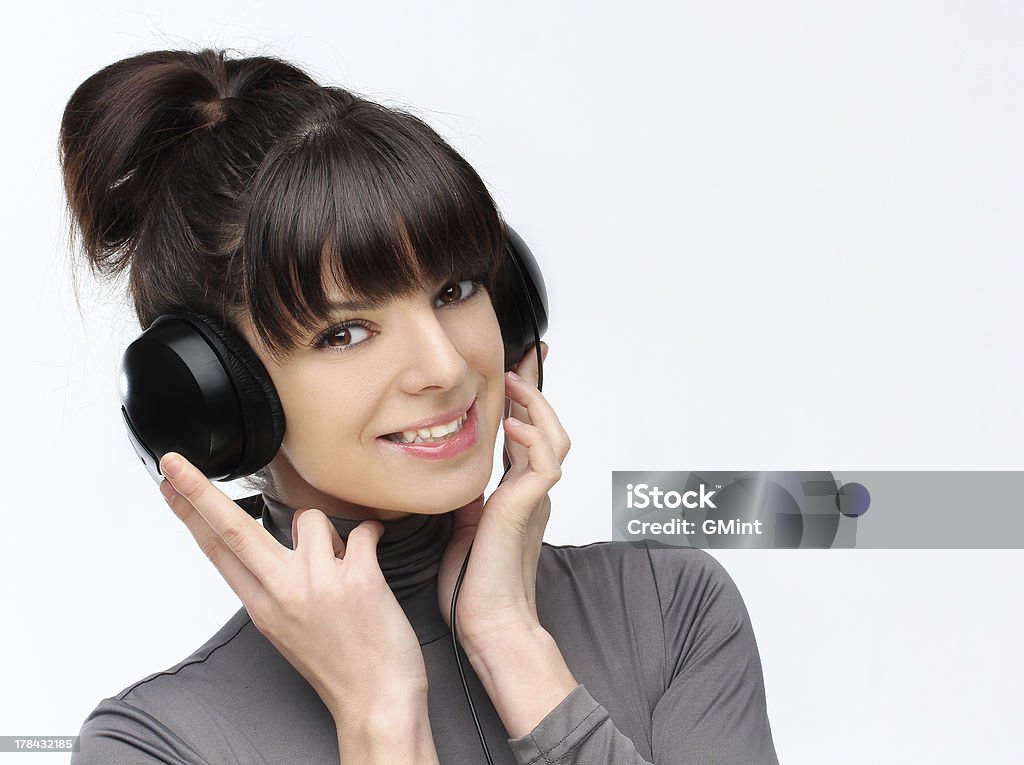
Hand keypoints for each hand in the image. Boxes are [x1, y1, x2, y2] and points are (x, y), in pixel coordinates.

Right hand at [157, 454, 427, 721]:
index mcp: (262, 605)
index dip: (190, 514)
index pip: (216, 550)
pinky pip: (362, 531)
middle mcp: (283, 592)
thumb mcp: (287, 628)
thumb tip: (277, 544)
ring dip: (331, 534)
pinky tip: (371, 559)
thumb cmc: (340, 665)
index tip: (170, 485)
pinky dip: (371, 537)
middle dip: (199, 491)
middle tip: (175, 462)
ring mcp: (318, 584)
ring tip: (342, 565)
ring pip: (312, 518)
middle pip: (234, 529)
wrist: (376, 700)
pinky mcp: (357, 579)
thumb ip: (274, 586)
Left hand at [436, 341, 570, 651]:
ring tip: (514, 382)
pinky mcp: (528, 508)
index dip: (525, 401)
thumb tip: (454, 467)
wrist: (488, 622)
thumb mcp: (464, 523)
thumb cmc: (474, 584)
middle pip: (548, 427)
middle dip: (536, 388)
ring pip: (554, 438)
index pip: (526, 434)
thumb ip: (469, 494)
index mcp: (517, 494)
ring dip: (535, 405)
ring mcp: (534, 499)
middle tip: (525, 357)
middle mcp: (531, 492)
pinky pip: (544, 463)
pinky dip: (531, 437)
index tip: (518, 368)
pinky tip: (510, 423)